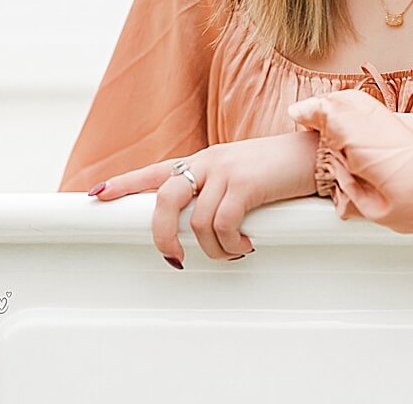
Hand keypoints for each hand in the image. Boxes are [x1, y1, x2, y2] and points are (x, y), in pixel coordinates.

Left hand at [88, 130, 319, 265]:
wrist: (317, 152)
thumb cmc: (282, 170)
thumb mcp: (244, 177)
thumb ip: (219, 193)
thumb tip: (200, 230)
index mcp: (205, 161)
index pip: (155, 171)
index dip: (123, 184)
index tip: (96, 195)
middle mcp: (208, 161)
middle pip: (163, 198)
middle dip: (161, 234)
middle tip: (175, 259)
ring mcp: (224, 170)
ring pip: (196, 222)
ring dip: (214, 249)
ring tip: (234, 250)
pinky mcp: (244, 184)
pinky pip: (222, 225)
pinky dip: (231, 243)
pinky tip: (247, 243)